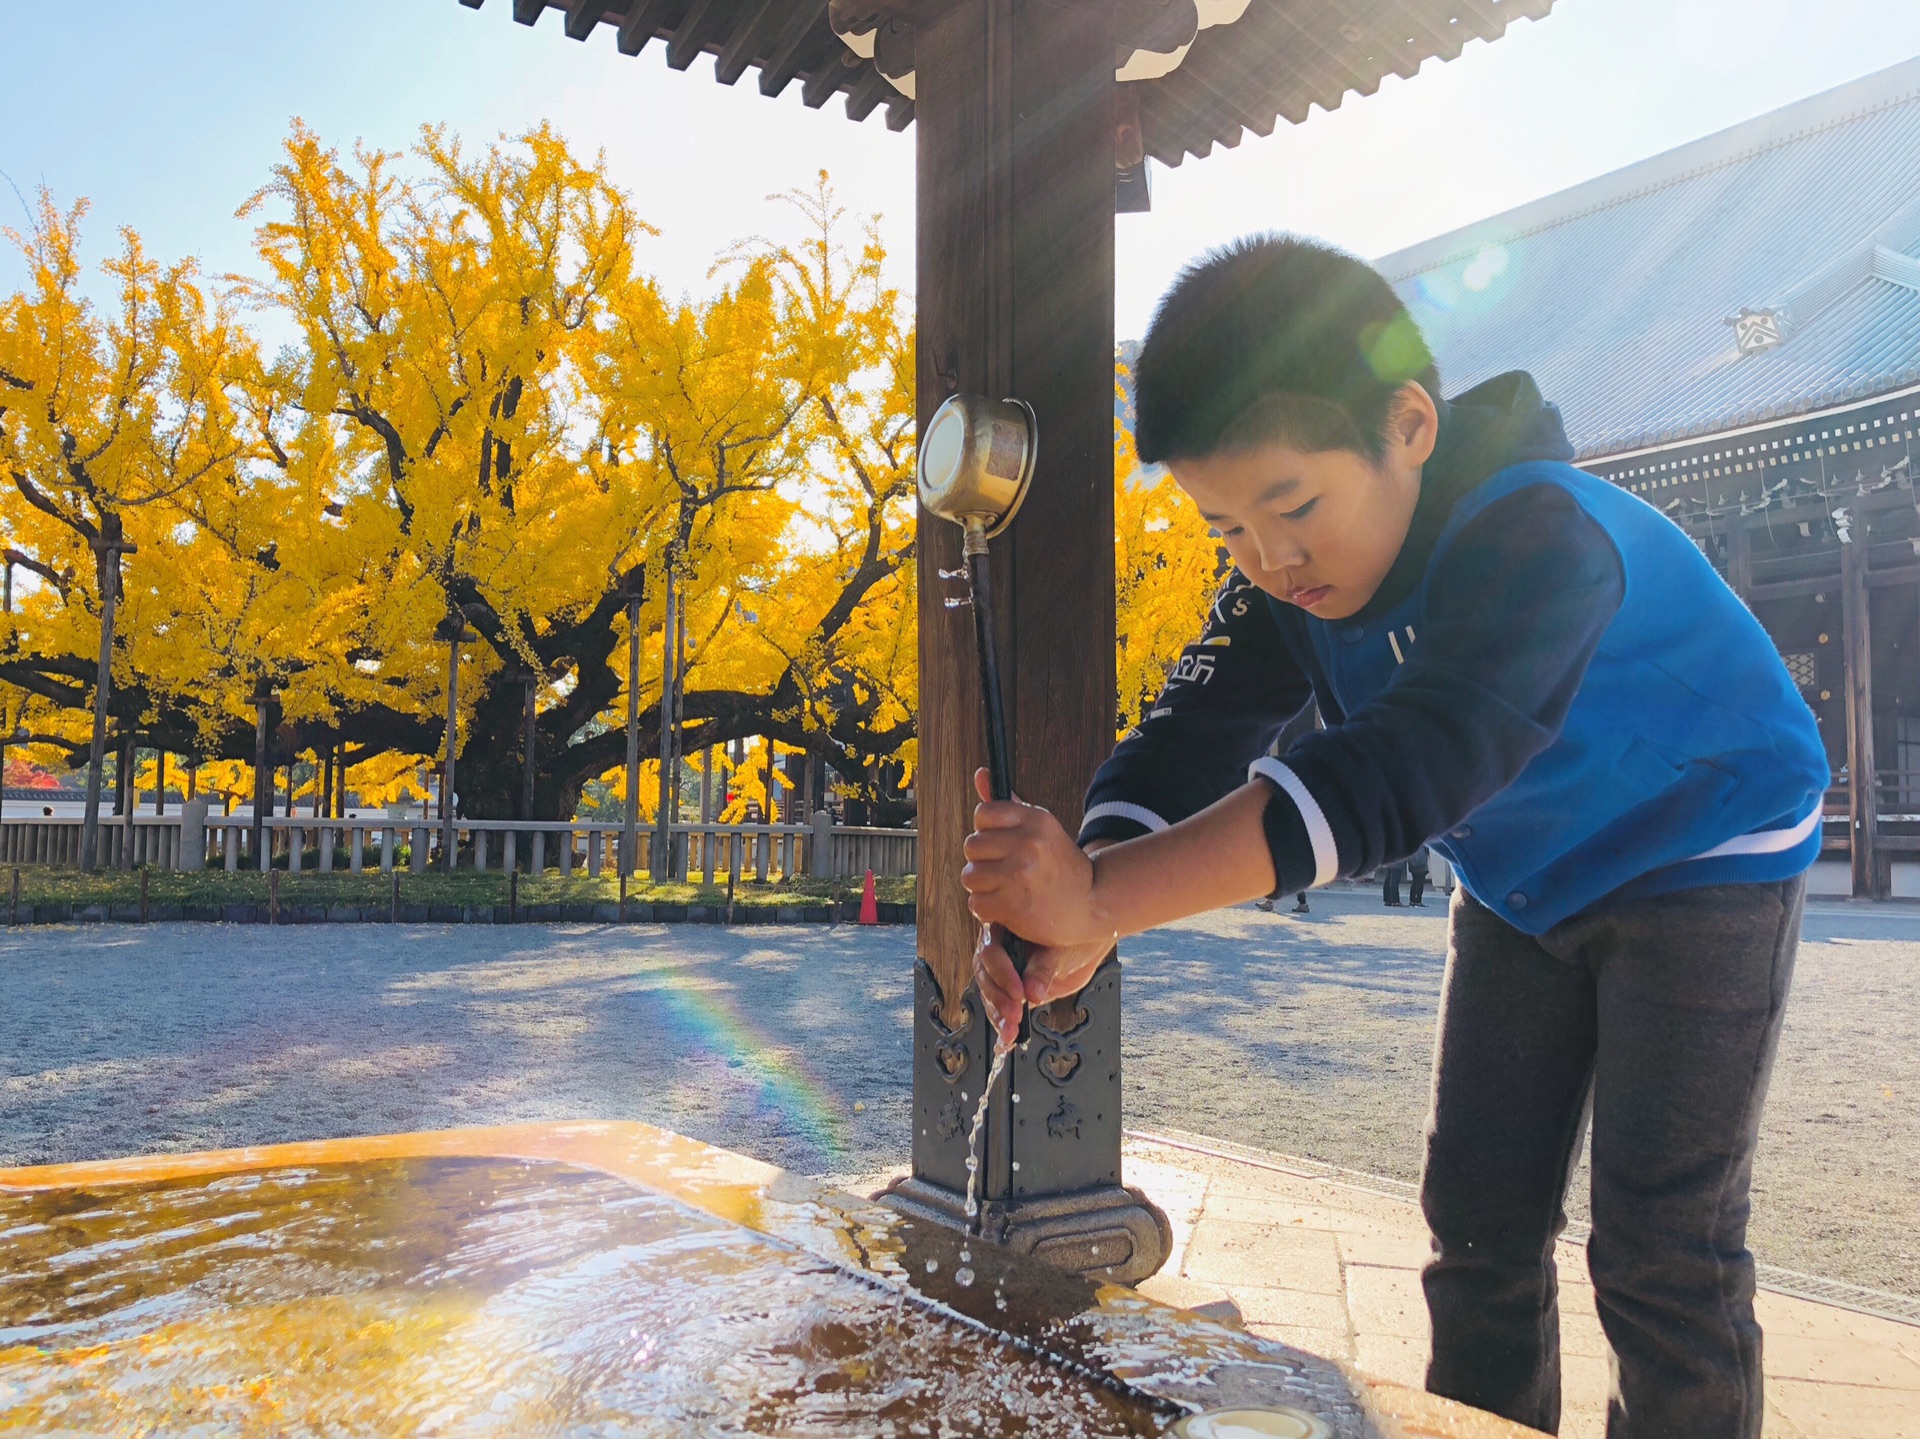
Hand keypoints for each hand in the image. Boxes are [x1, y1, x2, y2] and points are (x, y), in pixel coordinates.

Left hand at [960, 769, 1106, 947]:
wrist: (1090, 904)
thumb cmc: (1059, 865)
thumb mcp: (1041, 829)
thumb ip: (1009, 806)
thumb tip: (981, 774)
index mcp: (1036, 820)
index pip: (983, 814)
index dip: (986, 831)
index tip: (1000, 843)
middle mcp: (1028, 844)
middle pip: (971, 845)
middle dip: (982, 860)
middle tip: (1003, 870)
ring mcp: (1019, 875)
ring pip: (970, 876)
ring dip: (982, 887)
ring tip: (1005, 889)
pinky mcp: (1013, 905)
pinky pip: (976, 903)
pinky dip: (987, 910)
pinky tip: (1006, 907)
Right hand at [972, 929, 1113, 1052]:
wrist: (1083, 946)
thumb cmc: (1070, 937)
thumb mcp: (1057, 950)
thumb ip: (1042, 969)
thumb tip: (1032, 992)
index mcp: (1003, 932)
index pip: (991, 953)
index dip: (1003, 975)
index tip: (1019, 993)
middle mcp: (999, 953)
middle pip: (986, 978)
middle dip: (999, 1000)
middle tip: (1014, 1015)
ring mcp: (1004, 975)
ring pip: (991, 997)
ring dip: (999, 1017)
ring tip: (1010, 1032)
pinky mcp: (1012, 995)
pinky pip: (1001, 1010)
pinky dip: (1003, 1026)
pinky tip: (1005, 1042)